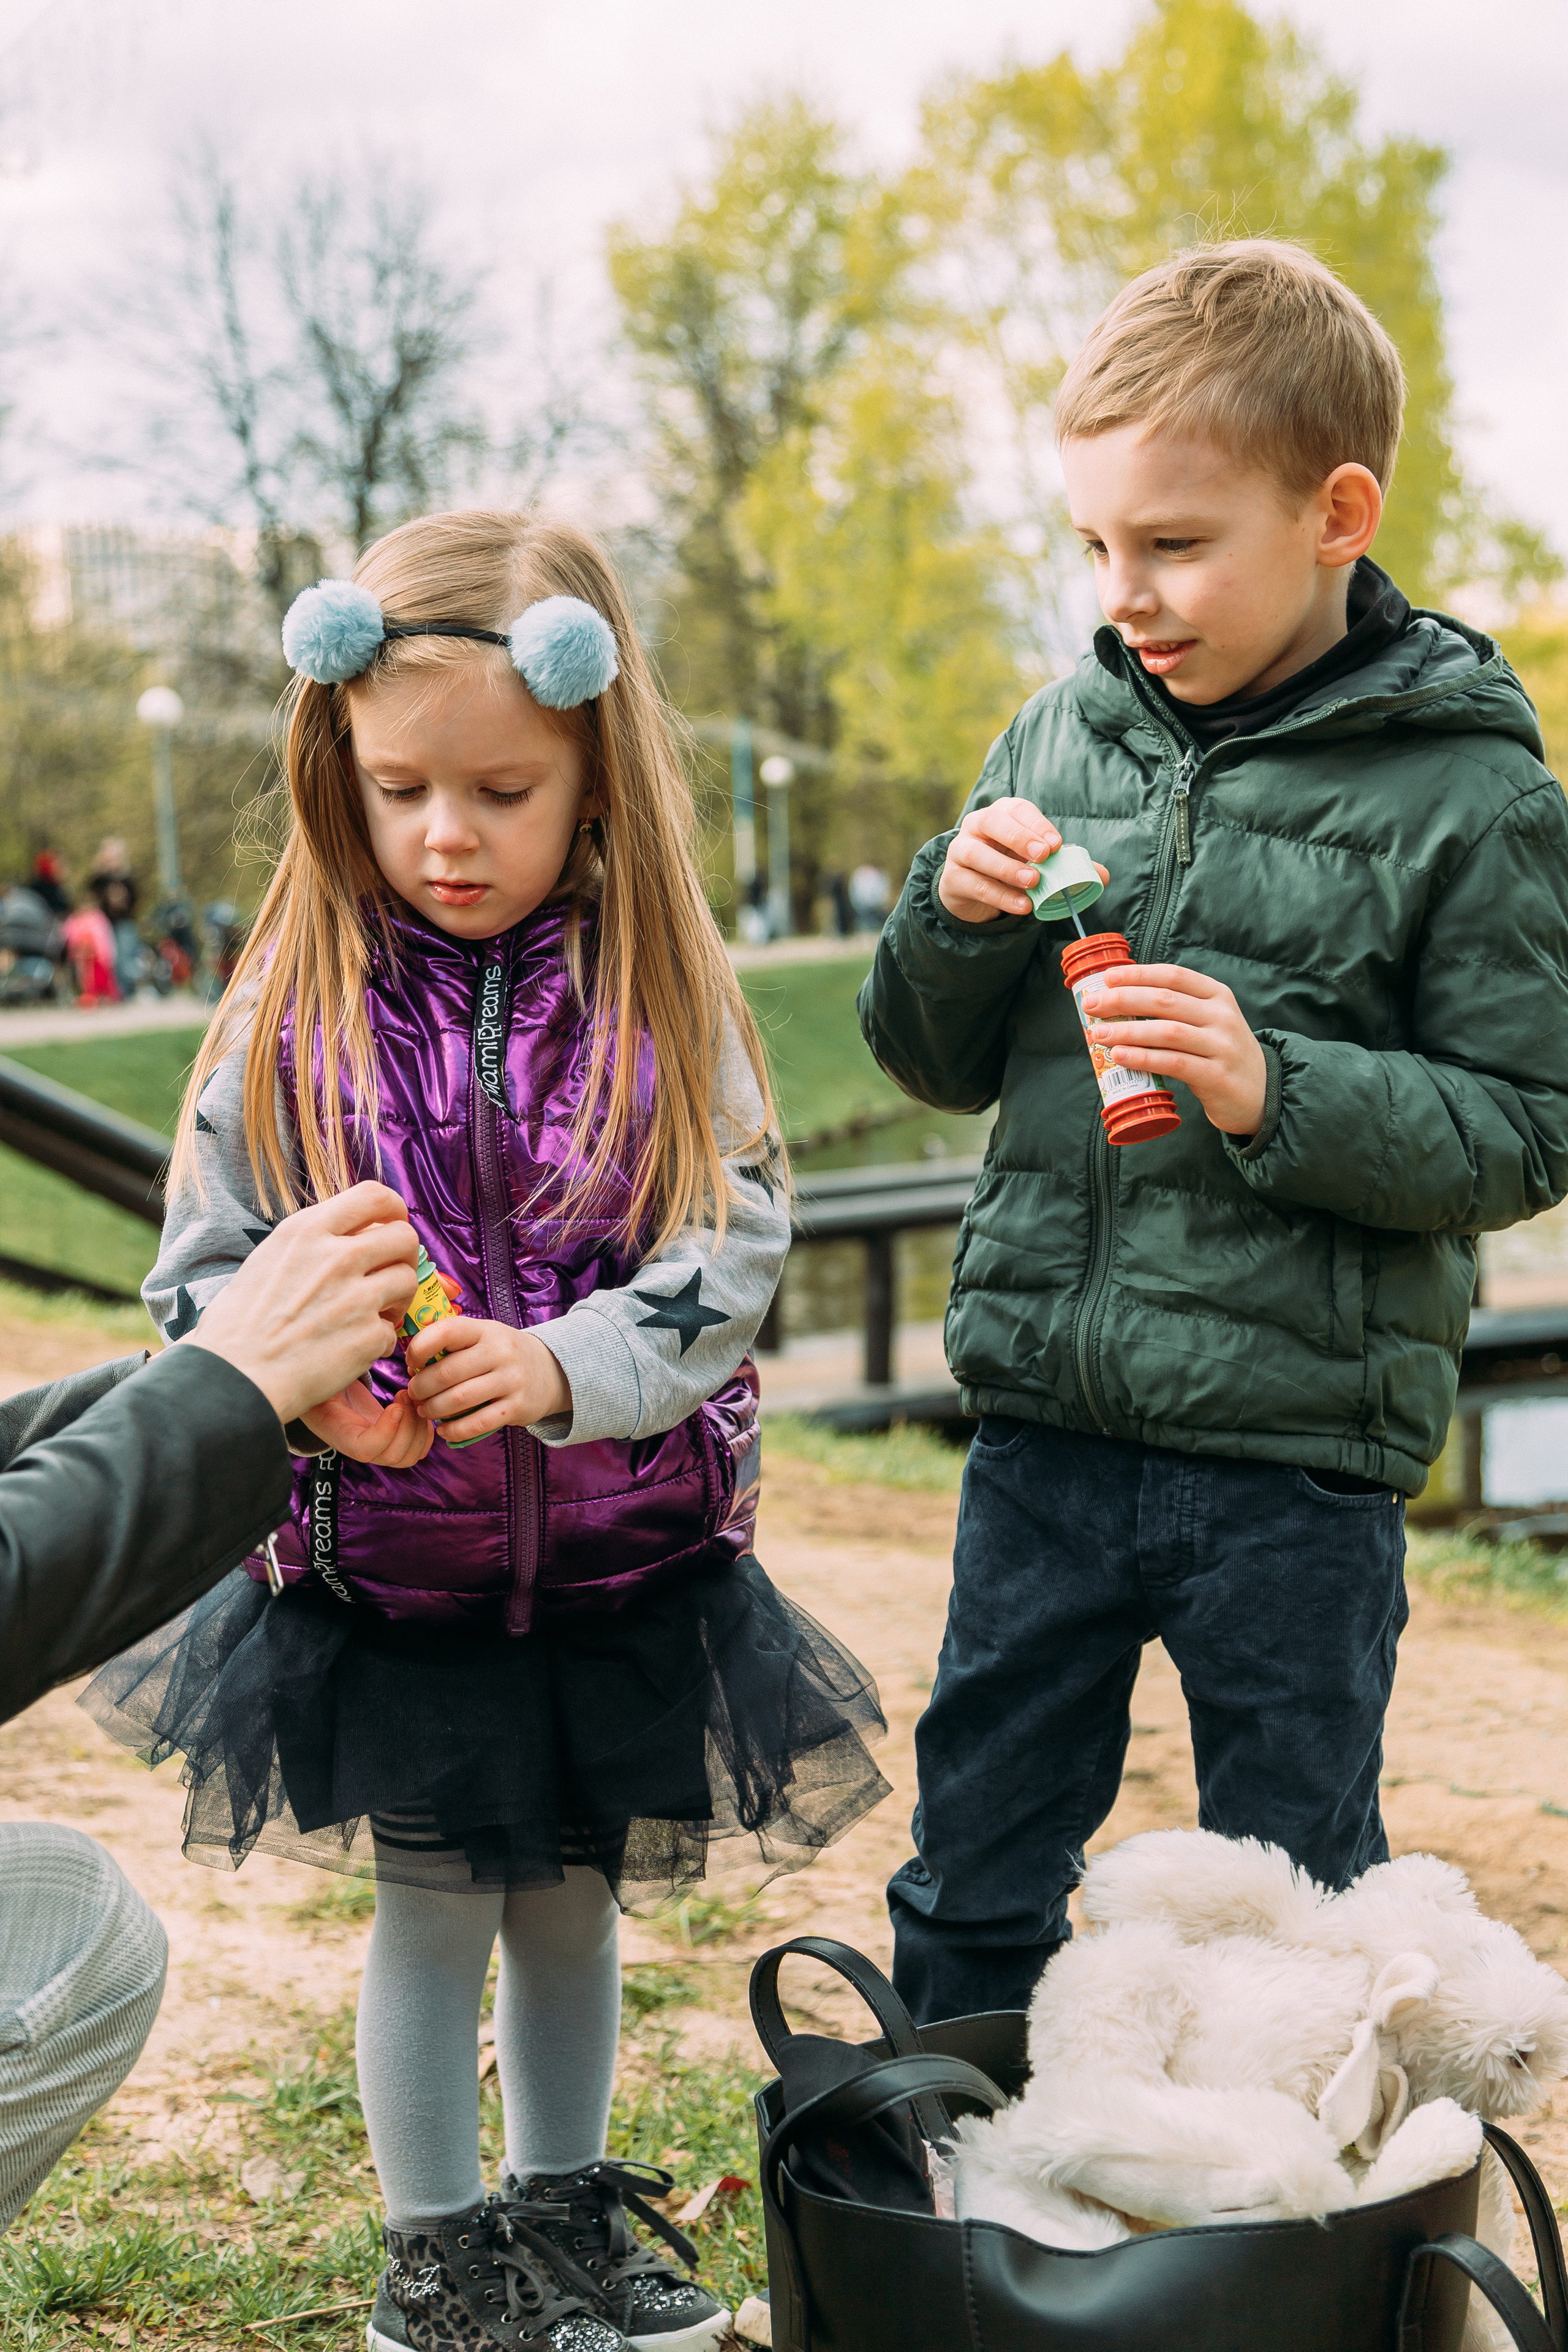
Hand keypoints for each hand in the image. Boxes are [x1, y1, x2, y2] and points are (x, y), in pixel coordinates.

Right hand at [183, 1182, 419, 1424]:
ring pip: (409, 1280)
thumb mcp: (268, 1260)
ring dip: (398, 1298)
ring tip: (374, 1315)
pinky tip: (355, 1350)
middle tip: (388, 1276)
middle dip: (403, 1256)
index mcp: (307, 1231)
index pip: (374, 1196)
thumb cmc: (239, 1326)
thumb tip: (344, 1238)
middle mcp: (337, 1256)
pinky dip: (379, 1342)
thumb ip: (311, 1244)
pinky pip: (393, 1331)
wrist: (234, 1377)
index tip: (392, 1224)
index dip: (394, 1209)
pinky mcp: (368, 1335)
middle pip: (404, 1236)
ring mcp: (356, 1296)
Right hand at [300, 1379, 432, 1466]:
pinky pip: (418, 1448)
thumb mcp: (324, 1373)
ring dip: (419, 1426)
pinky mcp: (393, 1439)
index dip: (386, 1431)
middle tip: (405, 1393)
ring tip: (410, 1397)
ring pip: (410, 1456)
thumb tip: (351, 1344)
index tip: (396, 1404)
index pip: (365, 1449)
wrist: (327, 1391)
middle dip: (409, 1424)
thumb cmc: (323, 1379)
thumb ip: (335, 1368)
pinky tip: (416, 1403)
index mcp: (339, 1432)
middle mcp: (360, 1446)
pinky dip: (426, 1430)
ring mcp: (379, 1446)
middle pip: (394, 1456)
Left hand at [404, 1317, 572, 1444]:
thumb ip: (453, 1342)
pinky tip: (444, 1430)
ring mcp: (511, 1380)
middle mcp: (500, 1352)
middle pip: (447, 1372)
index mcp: (486, 1330)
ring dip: (433, 1409)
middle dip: (421, 1387)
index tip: (411, 1363)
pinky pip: (477, 1424)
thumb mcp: (484, 1336)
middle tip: (414, 1393)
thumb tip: (410, 1358)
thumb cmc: (502, 1354)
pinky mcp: (517, 1408)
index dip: (419, 1348)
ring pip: (459, 1400)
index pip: (446, 1331)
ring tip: (425, 1411)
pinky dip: (453, 1430)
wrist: (551, 1372)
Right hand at [937, 798, 1108, 923]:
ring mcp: (961, 850)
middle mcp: (977, 825)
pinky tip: (1022, 905)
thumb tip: (1103, 875)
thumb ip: (1067, 865)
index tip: (1056, 844)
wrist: (972, 888)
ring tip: (1033, 882)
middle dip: (1019, 837)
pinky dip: (999, 896)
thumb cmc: (1011, 864)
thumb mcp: (1038, 861)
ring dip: (1006, 868)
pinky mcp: (953, 879)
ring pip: (977, 854)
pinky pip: (975, 885)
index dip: (1037, 824)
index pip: (1017, 809)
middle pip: (992, 822)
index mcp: (1003, 813)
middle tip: (1043, 855)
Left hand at [1082, 965, 1266, 1136]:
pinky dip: (1142, 1058)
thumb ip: (1176, 1010)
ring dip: (1127, 1031)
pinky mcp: (1216, 1076)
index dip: (1138, 975)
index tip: (1107, 979)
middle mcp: (1222, 1016)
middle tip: (1092, 1006)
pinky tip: (1120, 1057)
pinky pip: (1173, 1063)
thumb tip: (1118, 1002)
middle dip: (1122, 1000)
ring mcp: (1221, 1046)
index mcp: (1217, 995)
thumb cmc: (1221, 1054)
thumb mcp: (1209, 1022)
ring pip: (1166, 1031)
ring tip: (1098, 1035)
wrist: (1261, 1093)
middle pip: (1164, 1000)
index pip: (1173, 976)